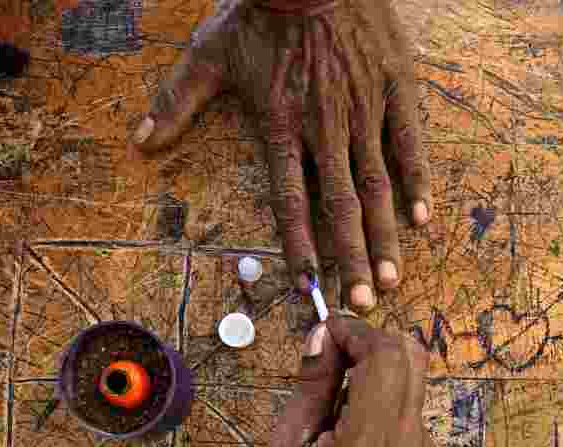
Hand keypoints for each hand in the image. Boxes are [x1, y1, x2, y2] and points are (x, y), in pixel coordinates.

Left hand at [131, 0, 433, 311]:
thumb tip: (141, 140)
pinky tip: (422, 218)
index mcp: (283, 126)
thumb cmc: (259, 11)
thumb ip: (177, 102)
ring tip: (393, 277)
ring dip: (385, 236)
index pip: (291, 200)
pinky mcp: (394, 90)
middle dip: (354, 259)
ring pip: (377, 185)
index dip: (300, 245)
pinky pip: (409, 143)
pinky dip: (417, 181)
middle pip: (341, 206)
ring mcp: (364, 111)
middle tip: (364, 302)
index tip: (309, 286)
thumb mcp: (210, 54)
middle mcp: (326, 129)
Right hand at [267, 314, 439, 446]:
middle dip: (371, 342)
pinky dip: (383, 401)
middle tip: (333, 359)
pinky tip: (353, 434)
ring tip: (336, 407)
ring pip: (412, 380)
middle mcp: (407, 443)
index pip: (384, 355)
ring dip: (377, 372)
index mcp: (367, 444)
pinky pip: (410, 409)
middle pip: (411, 355)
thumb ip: (308, 390)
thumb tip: (322, 338)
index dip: (356, 331)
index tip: (326, 332)